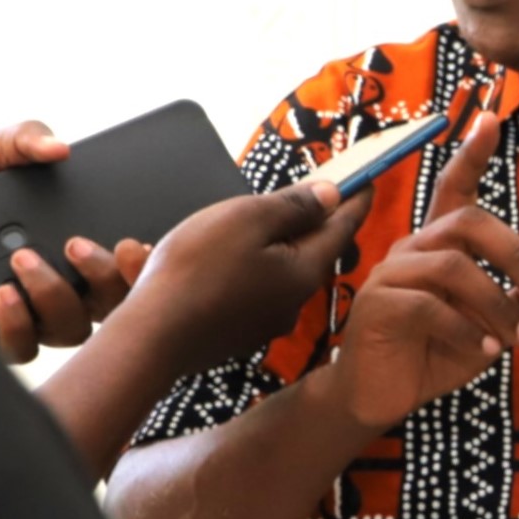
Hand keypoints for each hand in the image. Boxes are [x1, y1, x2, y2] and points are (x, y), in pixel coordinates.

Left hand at [0, 119, 143, 363]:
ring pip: (70, 330)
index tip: (134, 244)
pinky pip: (22, 348)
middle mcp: (65, 291)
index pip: (127, 269)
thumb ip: (27, 141)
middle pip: (109, 306)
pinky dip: (19, 325)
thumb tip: (58, 148)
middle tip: (76, 246)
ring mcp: (35, 318)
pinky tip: (3, 293)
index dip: (139, 266)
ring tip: (24, 261)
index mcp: (78, 253)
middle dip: (103, 279)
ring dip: (56, 297)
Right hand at [116, 179, 372, 377]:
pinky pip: (246, 288)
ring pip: (275, 269)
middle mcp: (292, 301)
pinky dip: (239, 266)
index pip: (342, 228)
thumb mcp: (248, 219)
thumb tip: (330, 196)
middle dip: (310, 221)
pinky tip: (214, 254)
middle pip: (310, 250)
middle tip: (312, 192)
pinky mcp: (235, 332)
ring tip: (249, 219)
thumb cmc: (198, 270)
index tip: (367, 180)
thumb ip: (293, 206)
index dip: (354, 200)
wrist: (151, 337)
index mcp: (304, 272)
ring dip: (268, 243)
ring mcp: (263, 321)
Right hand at [337, 113, 518, 430]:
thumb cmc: (436, 354)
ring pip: (452, 266)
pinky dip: (466, 329)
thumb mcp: (496, 329)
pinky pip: (428, 306)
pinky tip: (488, 350)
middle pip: (467, 221)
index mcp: (440, 245)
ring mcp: (391, 273)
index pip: (454, 188)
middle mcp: (414, 248)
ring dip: (497, 303)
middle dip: (517, 255)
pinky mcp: (377, 305)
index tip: (490, 118)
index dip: (471, 154)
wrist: (380, 398)